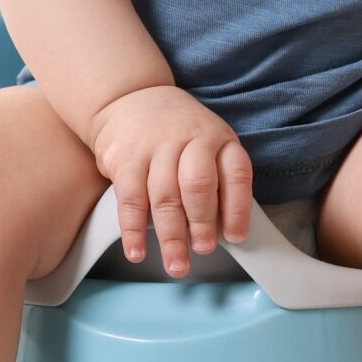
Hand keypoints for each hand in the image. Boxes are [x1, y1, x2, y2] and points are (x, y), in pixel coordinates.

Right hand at [85, 84, 252, 274]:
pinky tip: (137, 251)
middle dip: (201, 224)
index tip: (235, 237)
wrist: (129, 96)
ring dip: (171, 237)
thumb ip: (216, 178)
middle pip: (198, 187)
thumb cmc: (176, 131)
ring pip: (165, 198)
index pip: (235, 175)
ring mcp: (155, 147)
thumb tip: (223, 230)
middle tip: (202, 250)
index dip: (237, 209)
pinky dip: (133, 231)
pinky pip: (130, 200)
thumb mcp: (207, 141)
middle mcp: (189, 140)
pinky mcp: (125, 158)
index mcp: (218, 138)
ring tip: (176, 264)